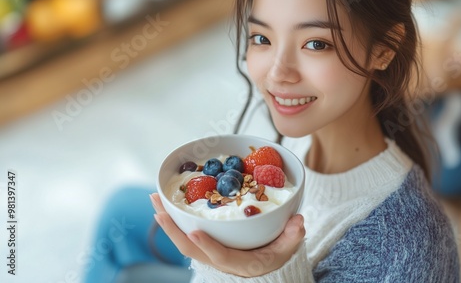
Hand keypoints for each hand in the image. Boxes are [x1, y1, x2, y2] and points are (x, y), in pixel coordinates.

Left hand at [150, 193, 304, 276]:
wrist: (264, 266)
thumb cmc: (274, 255)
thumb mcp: (287, 248)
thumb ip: (292, 235)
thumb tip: (298, 220)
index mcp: (239, 263)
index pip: (221, 257)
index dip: (207, 246)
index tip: (193, 233)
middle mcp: (219, 259)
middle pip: (191, 249)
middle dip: (173, 230)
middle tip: (158, 210)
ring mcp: (209, 252)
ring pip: (183, 240)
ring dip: (168, 221)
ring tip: (155, 200)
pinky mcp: (204, 244)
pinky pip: (185, 233)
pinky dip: (174, 220)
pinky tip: (165, 204)